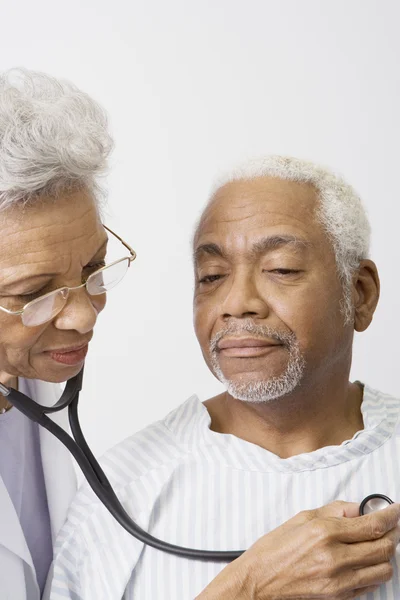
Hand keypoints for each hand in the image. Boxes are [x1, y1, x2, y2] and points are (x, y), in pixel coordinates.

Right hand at [197, 501, 399, 599]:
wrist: (258, 582)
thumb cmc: (274, 549)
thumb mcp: (301, 518)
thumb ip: (333, 510)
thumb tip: (358, 508)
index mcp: (324, 532)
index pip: (373, 525)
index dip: (391, 516)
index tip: (397, 510)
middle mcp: (335, 557)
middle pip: (384, 547)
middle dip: (392, 534)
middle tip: (389, 526)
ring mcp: (339, 581)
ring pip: (383, 569)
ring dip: (384, 555)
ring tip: (374, 545)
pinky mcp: (339, 597)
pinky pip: (370, 586)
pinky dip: (373, 573)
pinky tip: (362, 563)